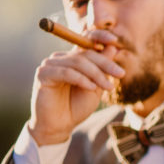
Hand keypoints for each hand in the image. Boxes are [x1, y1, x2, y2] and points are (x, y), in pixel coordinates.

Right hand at [28, 29, 124, 145]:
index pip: (85, 40)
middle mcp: (61, 58)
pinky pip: (66, 72)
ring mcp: (50, 64)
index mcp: (73, 59)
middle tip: (121, 74)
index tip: (114, 40)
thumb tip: (112, 47)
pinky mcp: (43, 74)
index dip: (99, 36)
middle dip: (105, 64)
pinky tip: (91, 87)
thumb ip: (102, 69)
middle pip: (85, 53)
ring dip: (96, 74)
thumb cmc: (76, 107)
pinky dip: (81, 79)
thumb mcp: (96, 87)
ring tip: (108, 87)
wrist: (60, 126)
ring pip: (77, 62)